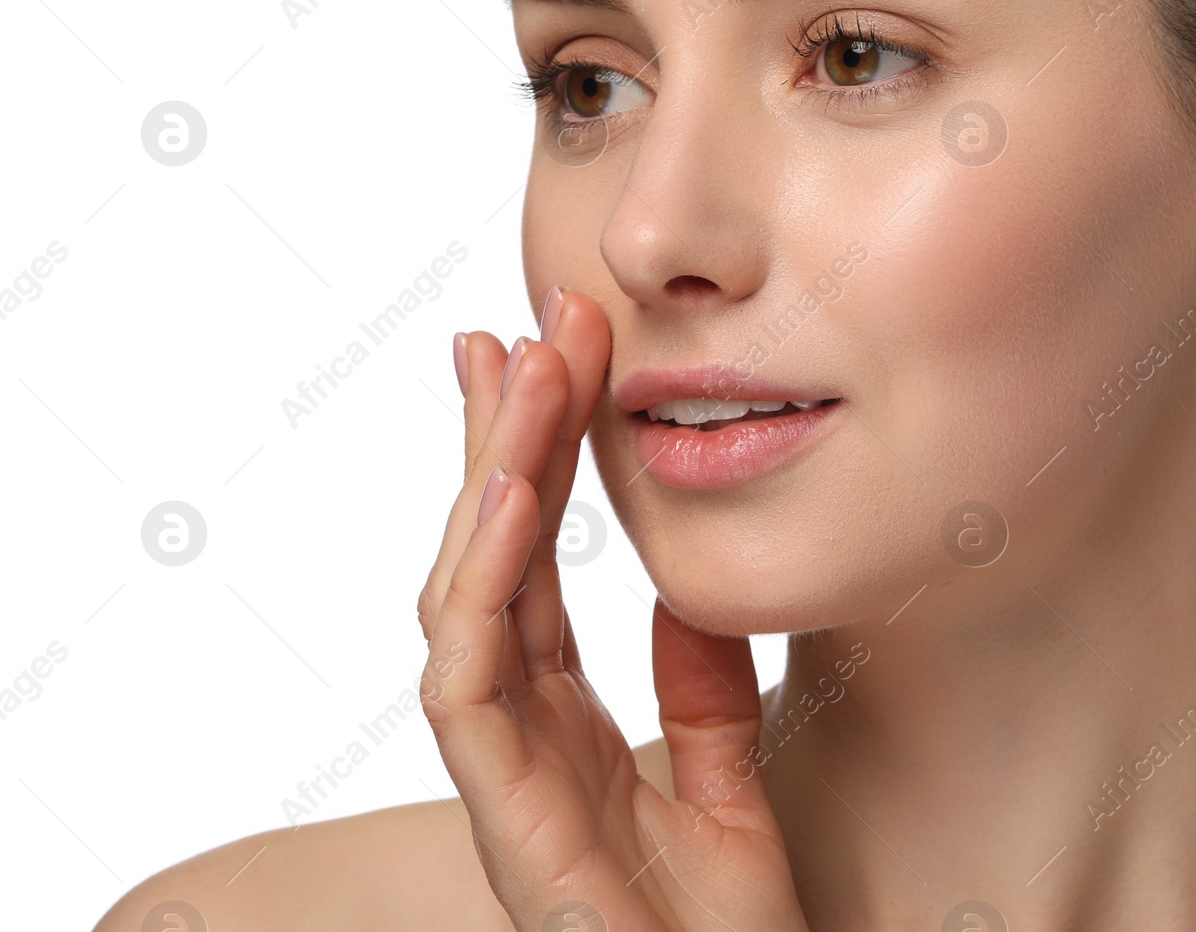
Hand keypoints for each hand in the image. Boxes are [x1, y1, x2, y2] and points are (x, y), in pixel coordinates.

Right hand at [417, 291, 809, 931]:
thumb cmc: (723, 931)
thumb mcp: (728, 782)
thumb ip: (700, 691)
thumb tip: (688, 595)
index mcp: (563, 713)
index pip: (533, 560)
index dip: (535, 456)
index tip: (551, 353)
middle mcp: (519, 727)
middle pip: (488, 555)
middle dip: (500, 436)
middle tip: (521, 325)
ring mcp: (503, 767)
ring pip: (467, 593)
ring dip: (489, 477)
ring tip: (519, 370)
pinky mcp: (505, 813)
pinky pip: (469, 678)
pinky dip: (482, 581)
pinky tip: (508, 494)